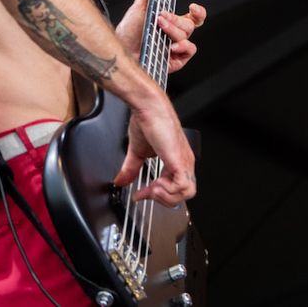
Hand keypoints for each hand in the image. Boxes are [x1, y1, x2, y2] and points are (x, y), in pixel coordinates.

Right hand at [114, 89, 195, 205]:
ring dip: (165, 196)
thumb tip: (120, 181)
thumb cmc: (148, 122)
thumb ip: (130, 169)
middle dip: (162, 198)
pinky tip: (155, 184)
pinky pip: (183, 186)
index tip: (141, 194)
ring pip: (186, 193)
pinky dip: (167, 191)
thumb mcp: (138, 152)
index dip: (158, 196)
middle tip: (147, 192)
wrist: (149, 108)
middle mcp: (184, 162)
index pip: (176, 188)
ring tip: (152, 187)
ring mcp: (184, 162)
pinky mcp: (179, 160)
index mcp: (178, 160)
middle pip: (184, 194)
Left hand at [115, 0, 206, 72]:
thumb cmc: (128, 34)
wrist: (121, 52)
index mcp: (171, 23)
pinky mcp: (176, 60)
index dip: (198, 12)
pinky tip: (171, 46)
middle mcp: (175, 35)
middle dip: (175, 19)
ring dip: (174, 30)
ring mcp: (176, 48)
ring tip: (160, 28)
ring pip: (186, 36)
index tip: (192, 6)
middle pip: (189, 25)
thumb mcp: (136, 11)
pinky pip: (189, 51)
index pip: (192, 18)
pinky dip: (182, 46)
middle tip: (160, 17)